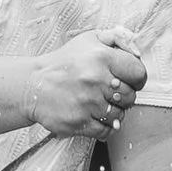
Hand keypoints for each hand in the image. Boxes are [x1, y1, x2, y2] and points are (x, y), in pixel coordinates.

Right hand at [25, 34, 146, 135]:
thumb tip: (138, 52)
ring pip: (119, 116)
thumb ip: (118, 39)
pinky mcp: (79, 122)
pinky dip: (103, 126)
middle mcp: (96, 80)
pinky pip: (106, 131)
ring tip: (99, 104)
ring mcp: (87, 103)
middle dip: (123, 96)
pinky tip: (93, 116)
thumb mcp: (89, 40)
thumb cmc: (64, 62)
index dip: (136, 78)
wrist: (32, 85)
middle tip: (109, 92)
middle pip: (131, 97)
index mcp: (102, 57)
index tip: (128, 80)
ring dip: (113, 112)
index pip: (139, 73)